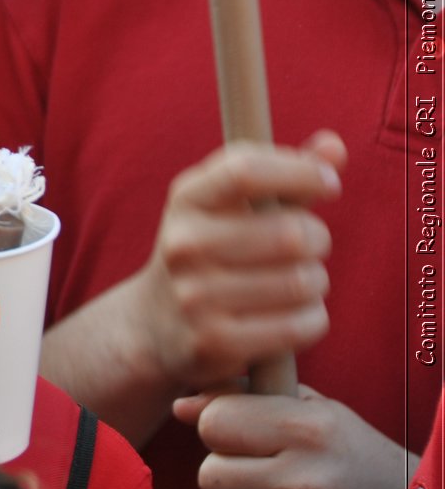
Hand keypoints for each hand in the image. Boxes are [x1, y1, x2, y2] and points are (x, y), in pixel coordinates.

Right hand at [127, 130, 345, 390]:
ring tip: (295, 283)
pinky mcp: (214, 341)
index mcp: (186, 200)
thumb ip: (286, 174)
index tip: (330, 185)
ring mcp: (194, 296)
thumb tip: (334, 146)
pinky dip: (311, 319)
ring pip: (303, 282)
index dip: (300, 172)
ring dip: (315, 282)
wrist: (154, 323)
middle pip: (291, 233)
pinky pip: (300, 324)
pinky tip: (291, 316)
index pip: (245, 171)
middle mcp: (183, 245)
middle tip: (308, 247)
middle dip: (318, 239)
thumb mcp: (234, 206)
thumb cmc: (212, 252)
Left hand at [175, 384, 414, 488]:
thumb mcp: (314, 414)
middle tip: (267, 478)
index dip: (223, 429)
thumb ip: (245, 400)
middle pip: (210, 475)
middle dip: (231, 475)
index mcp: (311, 430)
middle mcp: (307, 482)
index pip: (214, 423)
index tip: (246, 436)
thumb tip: (181, 406)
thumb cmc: (354, 460)